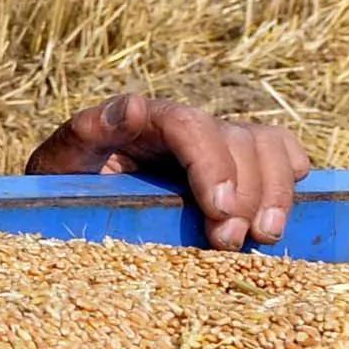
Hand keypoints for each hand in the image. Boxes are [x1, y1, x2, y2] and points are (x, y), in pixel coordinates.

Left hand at [25, 93, 309, 249]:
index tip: (219, 210)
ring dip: (274, 194)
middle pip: (237, 140)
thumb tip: (134, 106)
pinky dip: (288, 178)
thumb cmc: (62, 179)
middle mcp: (185, 125)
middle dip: (244, 193)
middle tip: (229, 242)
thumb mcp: (60, 157)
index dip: (213, 165)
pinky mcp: (233, 163)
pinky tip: (276, 213)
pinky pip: (279, 153)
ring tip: (262, 237)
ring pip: (266, 147)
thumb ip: (87, 132)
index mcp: (143, 119)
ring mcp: (214, 141)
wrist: (68, 197)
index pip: (191, 126)